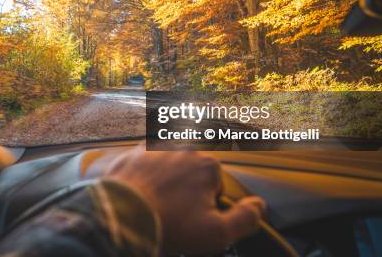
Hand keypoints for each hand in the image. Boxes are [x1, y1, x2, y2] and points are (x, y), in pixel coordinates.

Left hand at [103, 146, 264, 253]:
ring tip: (155, 204)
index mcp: (207, 165)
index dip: (207, 206)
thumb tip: (259, 205)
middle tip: (174, 213)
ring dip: (165, 181)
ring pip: (168, 166)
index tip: (194, 218)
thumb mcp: (217, 233)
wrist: (122, 214)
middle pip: (192, 173)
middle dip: (186, 191)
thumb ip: (246, 218)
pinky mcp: (133, 152)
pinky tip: (140, 192)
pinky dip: (144, 175)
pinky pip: (144, 163)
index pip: (215, 185)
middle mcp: (183, 149)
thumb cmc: (170, 224)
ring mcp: (156, 148)